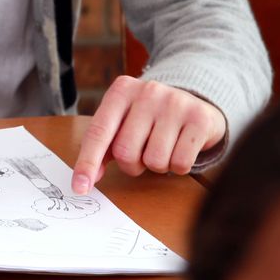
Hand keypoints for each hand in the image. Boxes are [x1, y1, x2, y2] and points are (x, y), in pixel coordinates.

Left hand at [71, 76, 226, 193]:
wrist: (194, 104)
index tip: (79, 187)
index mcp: (121, 91)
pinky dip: (178, 166)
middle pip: (125, 152)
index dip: (87, 163)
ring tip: (163, 147)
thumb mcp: (122, 124)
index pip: (98, 133)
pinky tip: (180, 148)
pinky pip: (180, 163)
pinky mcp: (200, 118)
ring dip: (156, 166)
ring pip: (154, 160)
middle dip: (131, 164)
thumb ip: (101, 150)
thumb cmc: (149, 120)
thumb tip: (84, 181)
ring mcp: (176, 102)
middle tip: (142, 153)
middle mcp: (147, 91)